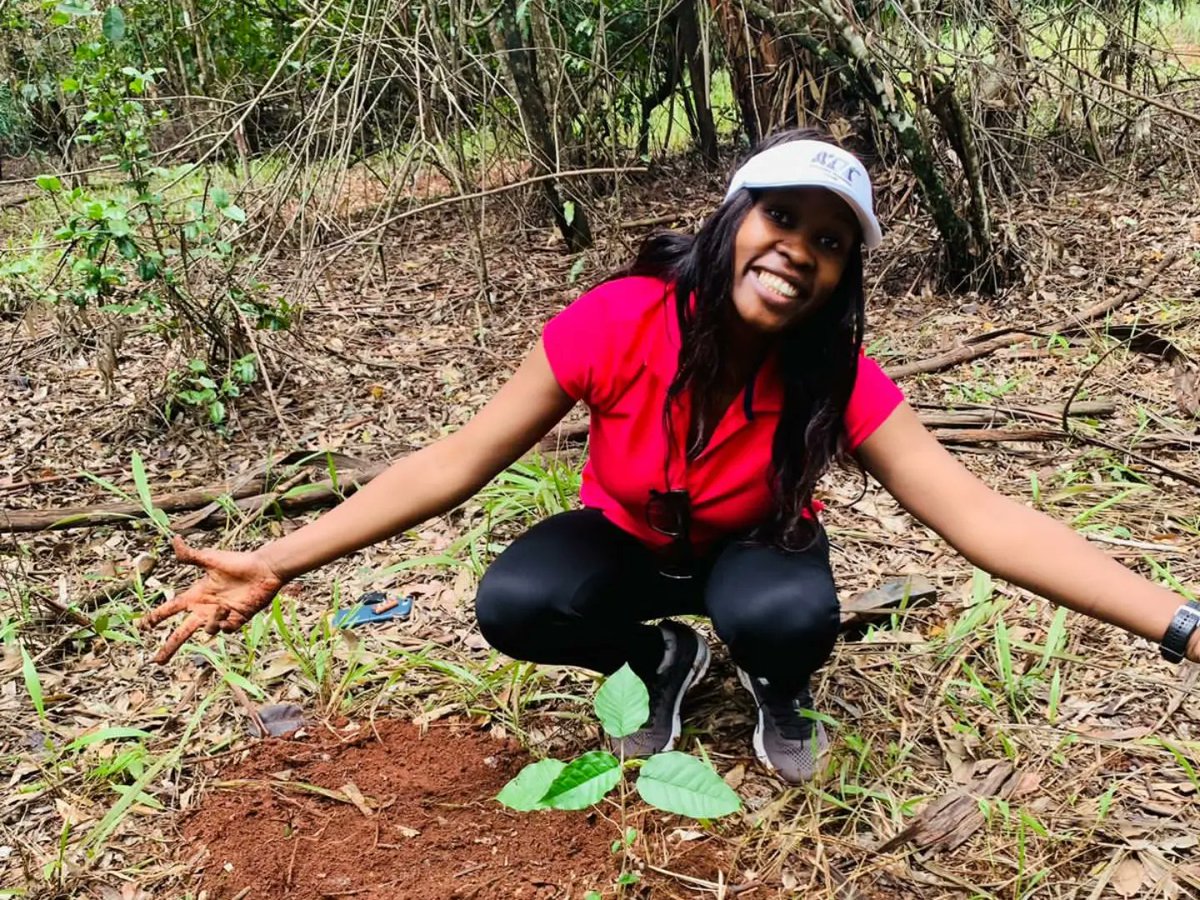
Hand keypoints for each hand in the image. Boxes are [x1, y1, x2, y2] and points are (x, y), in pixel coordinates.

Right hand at [141, 535, 285, 663]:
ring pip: (206, 631)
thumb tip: (175, 539)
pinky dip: (223, 625)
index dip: (156, 617)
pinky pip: (224, 631)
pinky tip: (229, 612)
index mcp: (196, 595)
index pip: (170, 608)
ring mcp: (220, 616)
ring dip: (211, 622)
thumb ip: (191, 555)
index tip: (141, 626)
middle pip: (182, 632)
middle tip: (157, 662)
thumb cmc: (238, 562)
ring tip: (223, 607)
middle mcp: (205, 608)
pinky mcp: (236, 621)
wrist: (264, 570)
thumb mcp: (211, 559)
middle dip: (169, 646)